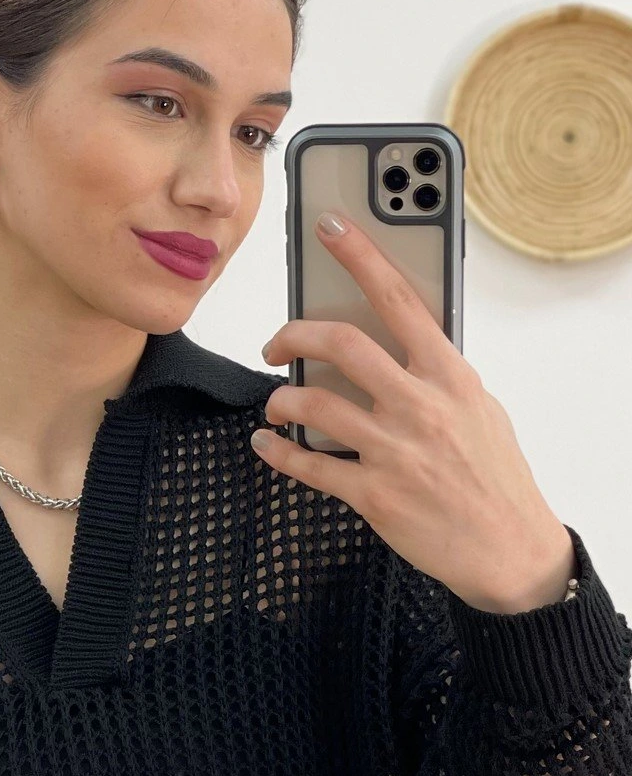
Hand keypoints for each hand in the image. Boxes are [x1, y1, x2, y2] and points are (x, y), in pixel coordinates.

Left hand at [253, 212, 576, 612]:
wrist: (510, 549)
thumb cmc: (494, 475)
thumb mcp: (479, 408)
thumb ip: (436, 375)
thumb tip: (392, 347)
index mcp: (451, 375)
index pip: (400, 299)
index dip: (360, 256)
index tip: (328, 226)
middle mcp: (421, 405)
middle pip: (340, 344)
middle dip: (292, 334)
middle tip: (276, 343)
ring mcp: (395, 451)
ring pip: (313, 404)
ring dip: (282, 400)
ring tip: (278, 403)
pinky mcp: (373, 495)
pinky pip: (308, 466)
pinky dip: (277, 452)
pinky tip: (266, 444)